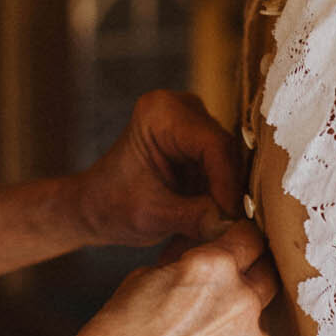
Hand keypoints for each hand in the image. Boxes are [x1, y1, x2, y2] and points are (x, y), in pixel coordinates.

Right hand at [22, 221, 276, 335]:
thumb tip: (210, 251)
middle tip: (217, 296)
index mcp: (214, 267)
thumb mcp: (143, 277)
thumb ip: (188, 262)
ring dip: (236, 326)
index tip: (233, 250)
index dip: (238, 241)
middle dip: (247, 279)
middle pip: (265, 277)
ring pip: (257, 323)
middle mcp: (242, 301)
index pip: (250, 238)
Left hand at [75, 91, 246, 247]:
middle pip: (226, 150)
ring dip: (231, 194)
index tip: (234, 218)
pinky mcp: (202, 141)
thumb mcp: (152, 217)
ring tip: (228, 228)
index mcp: (159, 113)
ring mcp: (194, 121)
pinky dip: (224, 194)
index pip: (213, 145)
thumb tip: (235, 224)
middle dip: (233, 191)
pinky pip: (227, 168)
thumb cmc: (112, 206)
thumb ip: (195, 218)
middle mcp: (181, 107)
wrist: (96, 206)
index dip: (228, 183)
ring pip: (232, 160)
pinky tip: (222, 219)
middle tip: (239, 228)